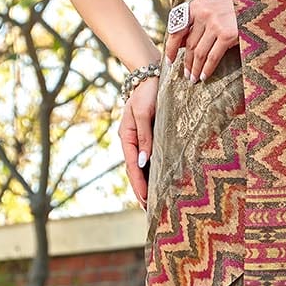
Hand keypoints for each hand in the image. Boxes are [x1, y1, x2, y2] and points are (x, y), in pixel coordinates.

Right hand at [119, 73, 158, 209]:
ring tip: (153, 202)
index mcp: (127, 137)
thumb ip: (144, 137)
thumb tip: (142, 162)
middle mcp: (132, 141)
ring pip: (141, 166)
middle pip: (134, 171)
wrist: (150, 75)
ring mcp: (139, 139)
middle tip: (149, 210)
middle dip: (140, 190)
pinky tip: (158, 180)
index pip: (132, 167)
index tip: (145, 201)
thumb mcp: (143, 114)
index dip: (138, 185)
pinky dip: (151, 171)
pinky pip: (149, 158)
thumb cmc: (147, 93)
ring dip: (145, 183)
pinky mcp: (149, 135)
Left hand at [165, 0, 239, 80]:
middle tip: (186, 74)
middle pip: (189, 44)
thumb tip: (181, 45)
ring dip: (195, 68)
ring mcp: (215, 23)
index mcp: (196, 5)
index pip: (176, 29)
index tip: (170, 60)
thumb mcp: (213, 9)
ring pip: (199, 52)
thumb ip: (197, 23)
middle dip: (187, 62)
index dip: (171, 47)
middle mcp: (203, 12)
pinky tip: (204, 76)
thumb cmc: (236, 10)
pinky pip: (212, 57)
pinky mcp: (227, 35)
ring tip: (193, 79)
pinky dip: (207, 69)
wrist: (261, 6)